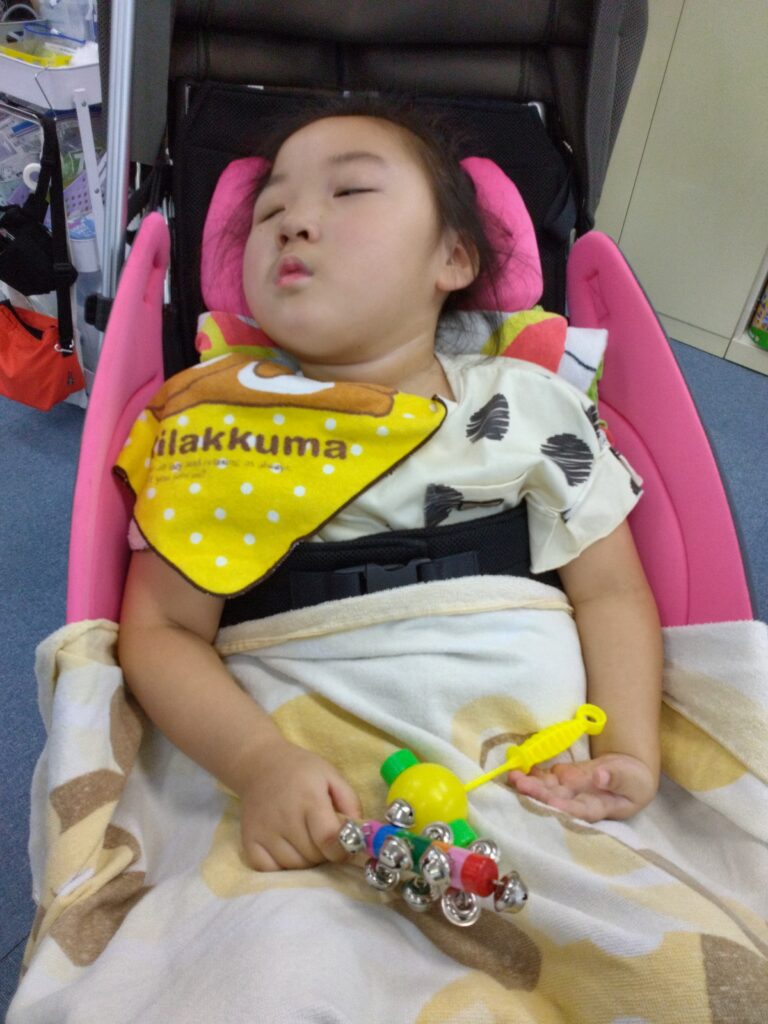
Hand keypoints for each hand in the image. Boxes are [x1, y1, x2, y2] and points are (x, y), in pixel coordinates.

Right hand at [237, 739, 360, 871]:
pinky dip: (283, 866)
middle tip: (322, 835)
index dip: (342, 849)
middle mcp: (285, 817)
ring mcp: (265, 832)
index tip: (346, 844)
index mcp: (309, 799)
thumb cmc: (301, 771)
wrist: (260, 765)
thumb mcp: (332, 776)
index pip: (328, 840)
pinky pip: (271, 871)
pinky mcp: (249, 842)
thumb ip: (351, 804)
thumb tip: (359, 835)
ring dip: (306, 860)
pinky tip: (288, 848)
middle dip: (325, 852)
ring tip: (305, 839)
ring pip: (295, 867)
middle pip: (314, 857)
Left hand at [507, 753, 657, 821]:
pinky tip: (517, 768)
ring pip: (546, 789)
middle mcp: (578, 801)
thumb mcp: (632, 780)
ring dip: (529, 784)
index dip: (564, 808)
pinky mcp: (562, 778)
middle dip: (537, 794)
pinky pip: (543, 777)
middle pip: (556, 800)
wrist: (627, 772)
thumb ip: (616, 778)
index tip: (552, 803)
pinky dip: (530, 772)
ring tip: (513, 777)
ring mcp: (568, 790)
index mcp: (598, 807)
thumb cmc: (634, 781)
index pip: (579, 811)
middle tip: (521, 785)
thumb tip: (600, 776)